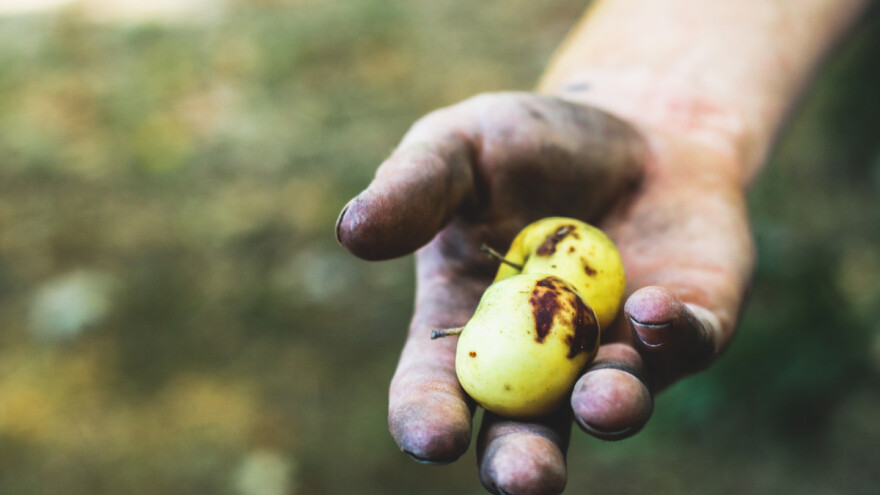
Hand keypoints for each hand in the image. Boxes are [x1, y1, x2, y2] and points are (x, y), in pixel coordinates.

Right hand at [336, 92, 752, 494]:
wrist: (633, 122)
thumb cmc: (529, 141)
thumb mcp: (460, 146)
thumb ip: (413, 187)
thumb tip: (351, 231)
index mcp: (468, 326)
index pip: (436, 389)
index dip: (427, 417)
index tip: (432, 434)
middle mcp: (541, 360)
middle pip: (524, 433)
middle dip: (522, 464)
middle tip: (523, 477)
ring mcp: (617, 350)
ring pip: (610, 405)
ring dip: (608, 409)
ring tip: (600, 399)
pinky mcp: (689, 328)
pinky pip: (684, 346)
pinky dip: (672, 337)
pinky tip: (655, 310)